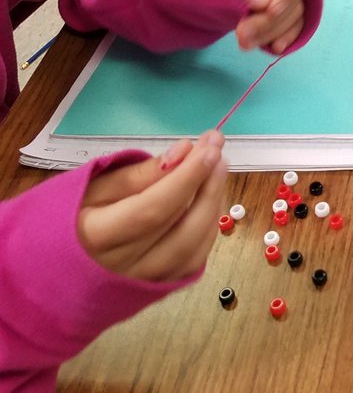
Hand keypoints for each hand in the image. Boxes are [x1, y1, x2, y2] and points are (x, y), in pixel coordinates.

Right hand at [77, 131, 227, 280]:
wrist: (50, 269)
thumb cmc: (70, 218)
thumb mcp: (92, 186)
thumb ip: (139, 173)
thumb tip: (184, 152)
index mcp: (94, 240)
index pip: (152, 209)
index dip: (186, 177)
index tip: (209, 146)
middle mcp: (121, 269)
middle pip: (179, 229)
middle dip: (207, 186)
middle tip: (218, 151)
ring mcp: (142, 284)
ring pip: (193, 248)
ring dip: (213, 206)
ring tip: (217, 171)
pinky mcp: (157, 290)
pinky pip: (193, 261)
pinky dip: (208, 229)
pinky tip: (210, 201)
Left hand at [236, 0, 311, 52]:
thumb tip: (266, 3)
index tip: (272, 10)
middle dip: (271, 20)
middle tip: (243, 35)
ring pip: (294, 15)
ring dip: (272, 32)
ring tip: (245, 44)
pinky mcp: (286, 11)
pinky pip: (293, 26)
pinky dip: (283, 37)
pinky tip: (273, 49)